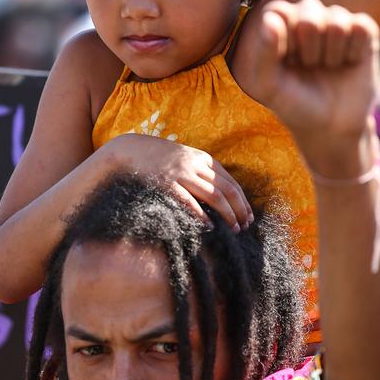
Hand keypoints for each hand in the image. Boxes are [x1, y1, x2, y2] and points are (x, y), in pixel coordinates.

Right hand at [107, 133, 252, 230]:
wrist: (130, 150)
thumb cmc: (159, 160)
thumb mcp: (185, 160)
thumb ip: (201, 173)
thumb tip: (221, 197)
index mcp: (203, 159)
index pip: (232, 182)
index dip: (243, 202)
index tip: (248, 217)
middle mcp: (196, 164)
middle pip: (227, 190)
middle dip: (239, 210)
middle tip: (244, 227)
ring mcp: (181, 173)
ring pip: (215, 195)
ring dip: (228, 214)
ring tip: (233, 229)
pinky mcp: (166, 183)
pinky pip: (189, 201)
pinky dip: (202, 215)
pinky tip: (209, 226)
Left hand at [248, 0, 379, 156]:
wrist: (330, 126)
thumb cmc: (294, 103)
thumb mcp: (269, 85)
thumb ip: (263, 54)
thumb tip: (272, 19)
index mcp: (281, 25)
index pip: (280, 11)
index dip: (284, 40)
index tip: (285, 64)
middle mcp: (308, 17)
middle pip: (309, 11)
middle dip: (308, 47)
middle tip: (308, 66)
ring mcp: (336, 22)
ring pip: (336, 19)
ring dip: (331, 52)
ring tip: (327, 67)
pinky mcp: (364, 32)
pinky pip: (361, 26)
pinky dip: (354, 51)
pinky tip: (348, 63)